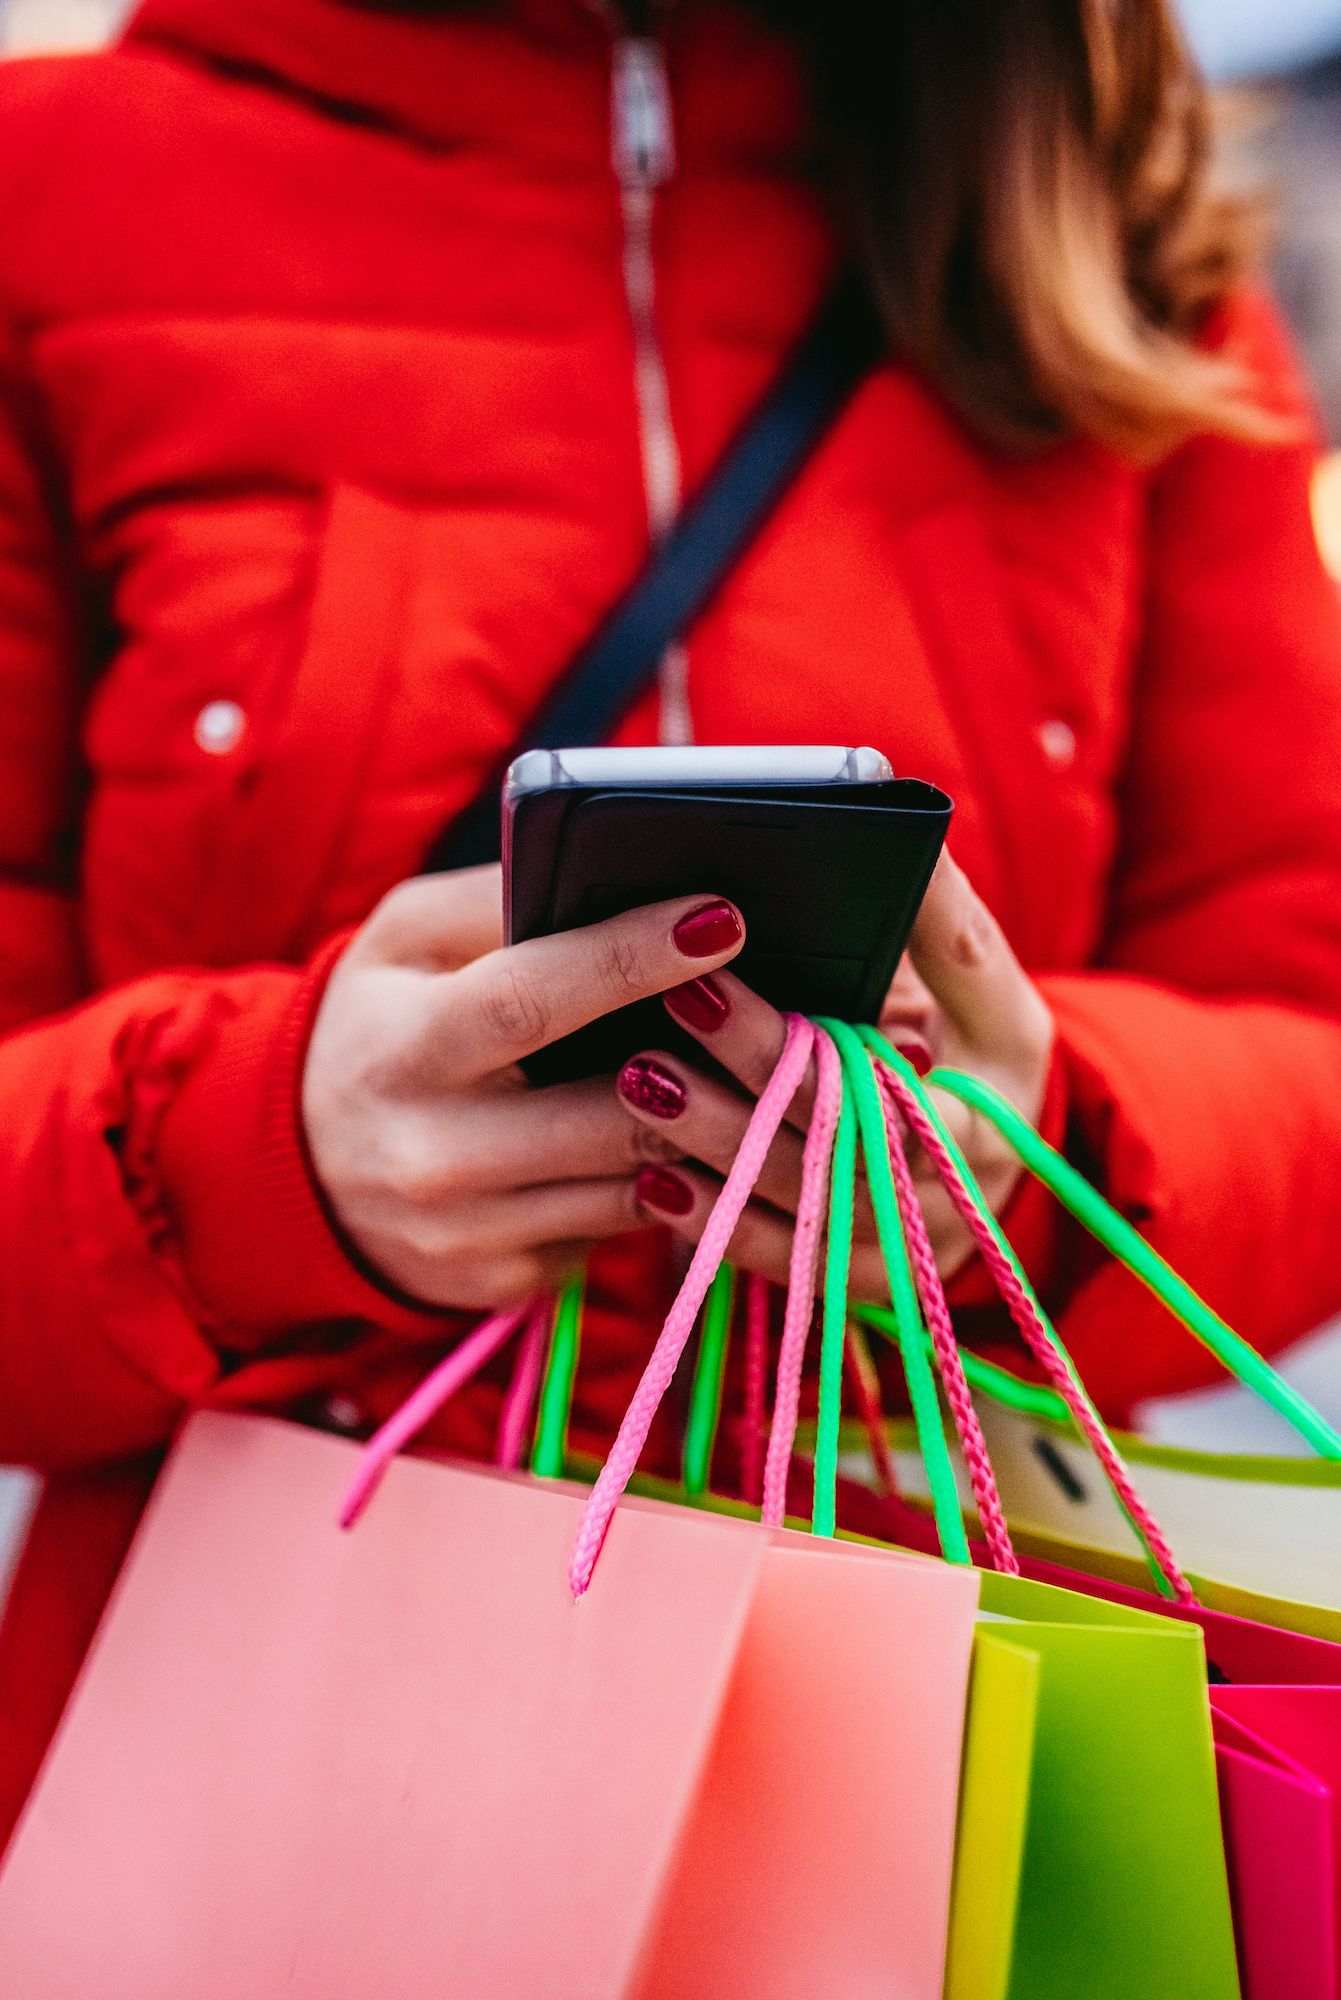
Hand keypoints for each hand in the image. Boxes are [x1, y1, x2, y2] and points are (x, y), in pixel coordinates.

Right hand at [302, 868, 745, 1308]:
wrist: (296, 1169)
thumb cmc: (377, 1025)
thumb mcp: (404, 941)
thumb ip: (494, 900)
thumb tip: (606, 864)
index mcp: (404, 1049)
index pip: (531, 1000)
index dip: (633, 957)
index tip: (721, 917)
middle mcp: (433, 1155)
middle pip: (615, 1114)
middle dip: (704, 1062)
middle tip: (760, 1008)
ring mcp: (471, 1233)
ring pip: (638, 1181)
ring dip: (702, 1126)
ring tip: (738, 1067)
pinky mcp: (507, 1281)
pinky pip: (621, 1226)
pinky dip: (660, 1179)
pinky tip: (674, 1135)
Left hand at [616, 852, 1053, 1289]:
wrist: (993, 1160)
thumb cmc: (982, 1051)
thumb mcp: (985, 987)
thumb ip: (946, 923)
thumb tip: (912, 841)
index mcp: (986, 1118)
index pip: (899, 1099)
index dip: (813, 1051)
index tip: (719, 981)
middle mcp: (947, 1203)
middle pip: (836, 1151)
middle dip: (749, 1078)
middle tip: (670, 1008)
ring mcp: (897, 1254)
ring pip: (799, 1214)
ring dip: (716, 1150)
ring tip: (641, 1081)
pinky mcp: (849, 1283)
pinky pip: (777, 1265)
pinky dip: (715, 1224)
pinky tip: (652, 1181)